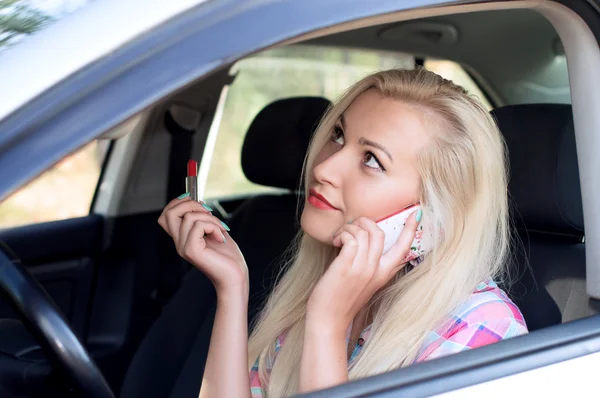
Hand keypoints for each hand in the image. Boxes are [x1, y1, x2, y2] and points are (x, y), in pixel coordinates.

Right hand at [158, 195, 247, 295]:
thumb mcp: (215, 230)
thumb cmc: (228, 257)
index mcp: (183, 238)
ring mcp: (183, 247)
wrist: (235, 276)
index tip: (198, 202)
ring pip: (189, 217)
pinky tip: (220, 238)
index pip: (166, 215)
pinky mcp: (191, 251)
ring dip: (210, 218)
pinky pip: (198, 226)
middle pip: (169, 213)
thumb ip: (204, 218)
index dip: (178, 202)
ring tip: (221, 230)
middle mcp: (179, 243)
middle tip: (209, 212)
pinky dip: (213, 226)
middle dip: (190, 204)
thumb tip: (197, 202)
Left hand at [305, 213, 419, 335]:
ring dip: (348, 228)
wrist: (328, 321)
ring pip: (363, 232)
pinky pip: (350, 238)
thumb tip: (360, 241)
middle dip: (364, 222)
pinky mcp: (347, 266)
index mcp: (383, 274)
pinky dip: (342, 234)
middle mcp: (376, 270)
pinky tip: (335, 242)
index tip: (416, 213)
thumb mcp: (362, 282)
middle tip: (349, 228)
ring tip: (338, 238)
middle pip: (379, 232)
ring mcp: (362, 268)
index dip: (411, 229)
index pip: (403, 248)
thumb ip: (367, 265)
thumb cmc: (341, 301)